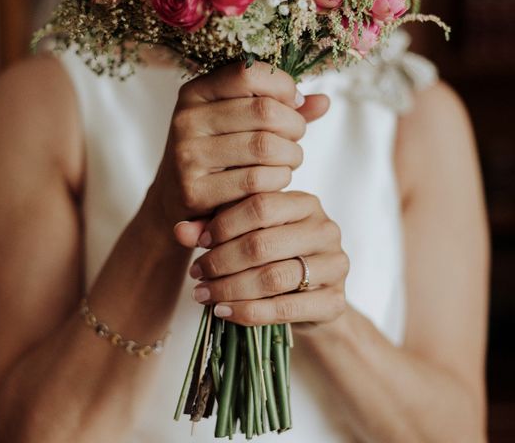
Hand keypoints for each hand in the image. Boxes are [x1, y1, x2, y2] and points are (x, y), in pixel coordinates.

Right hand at [149, 61, 329, 226]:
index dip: (284, 86)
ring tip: (288, 161)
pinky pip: (256, 181)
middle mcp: (186, 120)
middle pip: (265, 111)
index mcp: (195, 93)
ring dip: (291, 156)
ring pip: (265, 147)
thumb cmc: (218, 157)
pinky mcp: (194, 191)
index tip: (293, 104)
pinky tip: (274, 182)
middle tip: (295, 140)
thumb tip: (323, 101)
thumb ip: (280, 109)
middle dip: (294, 126)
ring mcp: (187, 156)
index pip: (249, 72)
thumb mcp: (238, 123)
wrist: (176, 202)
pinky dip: (277, 182)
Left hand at [175, 191, 349, 325]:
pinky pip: (285, 308)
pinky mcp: (335, 302)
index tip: (198, 243)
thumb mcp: (246, 235)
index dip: (224, 224)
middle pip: (263, 243)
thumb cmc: (274, 257)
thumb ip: (215, 228)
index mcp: (305, 203)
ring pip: (272, 277)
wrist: (311, 299)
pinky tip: (223, 311)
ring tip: (203, 294)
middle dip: (221, 261)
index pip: (261, 205)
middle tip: (196, 273)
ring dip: (230, 288)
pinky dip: (248, 311)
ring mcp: (335, 266)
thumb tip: (179, 231)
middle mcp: (326, 230)